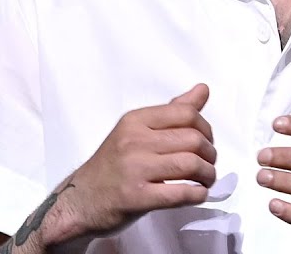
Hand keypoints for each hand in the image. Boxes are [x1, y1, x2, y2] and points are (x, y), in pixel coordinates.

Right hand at [54, 84, 217, 240]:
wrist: (81, 200)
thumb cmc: (112, 166)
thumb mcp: (136, 131)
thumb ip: (171, 112)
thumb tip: (203, 89)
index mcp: (134, 121)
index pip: (185, 113)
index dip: (205, 128)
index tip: (205, 141)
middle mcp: (133, 141)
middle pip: (192, 139)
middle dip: (209, 154)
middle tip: (208, 164)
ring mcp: (134, 169)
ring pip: (191, 165)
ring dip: (207, 175)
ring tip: (205, 180)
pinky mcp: (137, 197)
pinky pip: (181, 193)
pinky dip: (198, 194)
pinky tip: (196, 193)